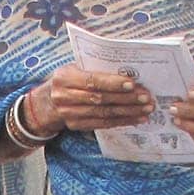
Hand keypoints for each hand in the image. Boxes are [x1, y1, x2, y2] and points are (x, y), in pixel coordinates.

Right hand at [25, 66, 154, 134]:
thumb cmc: (68, 80)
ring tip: (146, 109)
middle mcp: (64, 97)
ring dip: (128, 112)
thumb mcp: (75, 68)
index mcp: (64, 78)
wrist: (47, 102)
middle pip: (100, 99)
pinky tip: (136, 119)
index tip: (133, 84)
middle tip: (146, 97)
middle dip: (126, 99)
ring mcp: (69, 114)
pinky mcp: (76, 126)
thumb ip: (95, 68)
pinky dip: (122, 121)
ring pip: (104, 113)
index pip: (92, 81)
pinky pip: (103, 124)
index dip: (113, 83)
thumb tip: (128, 70)